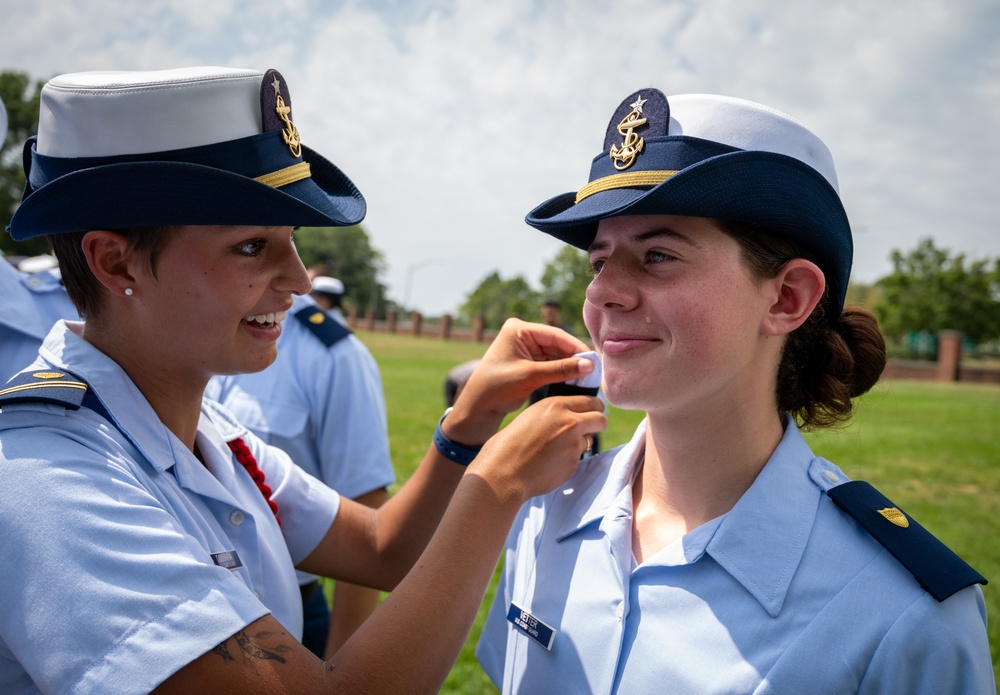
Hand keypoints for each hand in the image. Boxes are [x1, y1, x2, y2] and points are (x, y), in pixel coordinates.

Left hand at [444, 318, 595, 444]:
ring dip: (570, 366)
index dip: (575, 347)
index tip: (593, 359)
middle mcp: (522, 335)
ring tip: (588, 377)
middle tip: (594, 370)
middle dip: (574, 358)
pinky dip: (562, 372)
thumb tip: (589, 364)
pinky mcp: (528, 363)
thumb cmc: (497, 388)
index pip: (554, 335)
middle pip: (556, 344)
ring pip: (556, 355)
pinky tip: (576, 380)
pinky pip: (550, 364)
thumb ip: (561, 369)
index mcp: (518, 329)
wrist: (478, 408)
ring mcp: (525, 349)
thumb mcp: (530, 376)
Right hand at [468, 393, 605, 503]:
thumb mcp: (532, 415)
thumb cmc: (509, 443)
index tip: (592, 412)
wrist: (504, 471)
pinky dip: (568, 460)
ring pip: (589, 440)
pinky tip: (549, 462)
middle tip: (589, 428)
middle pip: (601, 419)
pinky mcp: (573, 463)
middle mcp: (570, 422)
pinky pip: (577, 458)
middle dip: (597, 423)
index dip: (594, 408)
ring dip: (579, 443)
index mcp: (556, 405)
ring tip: (555, 449)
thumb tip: (573, 416)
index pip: (591, 401)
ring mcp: (573, 444)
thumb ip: (555, 414)